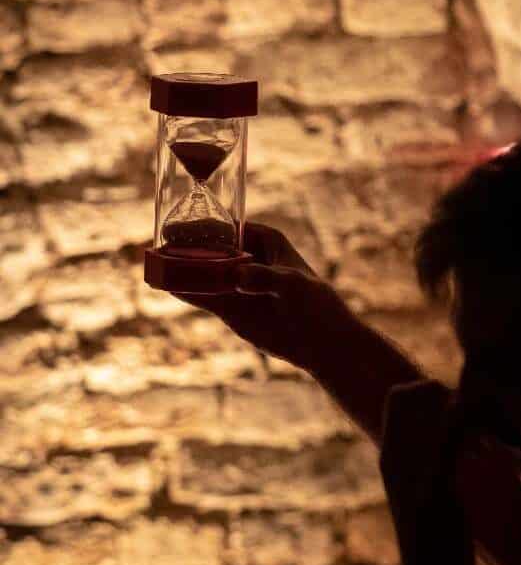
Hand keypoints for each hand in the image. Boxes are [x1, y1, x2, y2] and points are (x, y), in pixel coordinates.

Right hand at [172, 222, 360, 371]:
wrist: (321, 341)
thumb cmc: (314, 303)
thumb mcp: (292, 285)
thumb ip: (265, 278)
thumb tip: (239, 278)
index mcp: (264, 240)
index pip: (228, 225)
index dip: (204, 223)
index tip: (181, 224)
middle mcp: (247, 258)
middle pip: (210, 248)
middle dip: (187, 245)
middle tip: (160, 243)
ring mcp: (236, 284)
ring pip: (203, 272)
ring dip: (182, 268)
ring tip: (156, 263)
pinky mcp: (230, 308)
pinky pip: (203, 297)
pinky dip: (186, 292)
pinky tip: (167, 286)